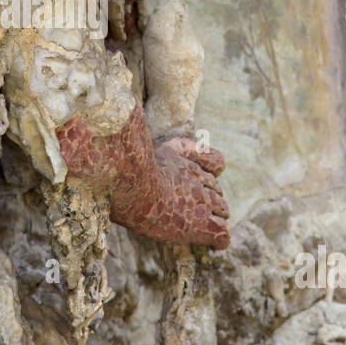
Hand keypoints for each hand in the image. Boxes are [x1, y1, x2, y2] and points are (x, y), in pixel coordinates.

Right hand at [58, 107, 229, 249]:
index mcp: (183, 157)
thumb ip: (132, 122)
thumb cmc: (124, 162)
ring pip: (222, 209)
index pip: (214, 163)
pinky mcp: (202, 226)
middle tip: (184, 205)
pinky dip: (217, 239)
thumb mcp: (124, 135)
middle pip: (216, 188)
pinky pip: (221, 235)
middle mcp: (198, 177)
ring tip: (196, 222)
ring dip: (213, 215)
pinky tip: (210, 242)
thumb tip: (123, 103)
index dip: (204, 173)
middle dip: (207, 196)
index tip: (190, 181)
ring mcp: (203, 201)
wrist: (130, 183)